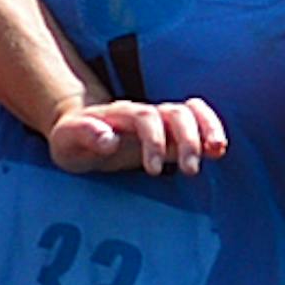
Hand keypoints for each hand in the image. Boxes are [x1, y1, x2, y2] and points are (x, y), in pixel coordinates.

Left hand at [48, 96, 227, 176]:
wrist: (78, 133)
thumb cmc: (71, 141)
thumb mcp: (66, 141)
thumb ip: (84, 136)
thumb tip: (109, 139)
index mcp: (119, 115)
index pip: (145, 118)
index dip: (154, 140)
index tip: (153, 170)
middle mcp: (143, 113)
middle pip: (174, 113)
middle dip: (187, 139)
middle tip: (190, 171)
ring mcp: (159, 122)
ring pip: (190, 113)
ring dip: (206, 130)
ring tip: (217, 152)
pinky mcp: (169, 135)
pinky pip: (197, 122)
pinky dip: (210, 130)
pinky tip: (218, 150)